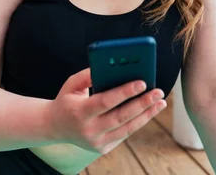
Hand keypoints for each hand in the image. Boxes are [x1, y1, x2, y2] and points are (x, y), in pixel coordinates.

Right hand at [48, 68, 166, 154]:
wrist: (55, 127)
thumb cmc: (67, 100)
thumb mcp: (71, 84)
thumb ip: (88, 74)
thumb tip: (112, 67)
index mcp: (79, 112)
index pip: (105, 101)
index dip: (124, 92)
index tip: (142, 82)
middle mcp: (88, 130)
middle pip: (121, 117)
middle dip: (142, 104)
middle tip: (158, 92)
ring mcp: (96, 142)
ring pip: (127, 128)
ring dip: (147, 115)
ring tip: (160, 102)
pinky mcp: (103, 148)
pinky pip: (124, 134)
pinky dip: (138, 121)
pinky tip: (149, 110)